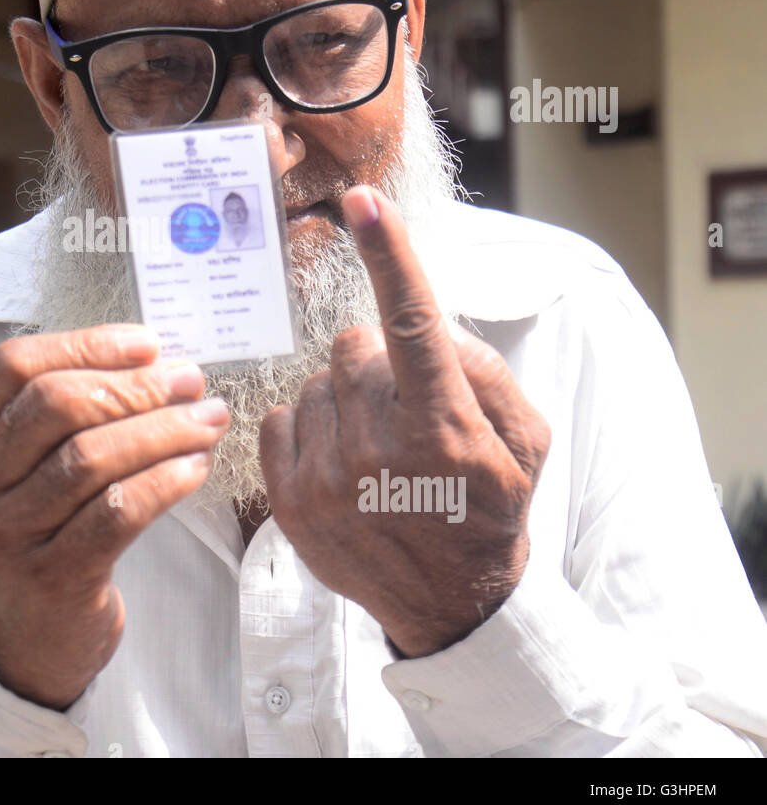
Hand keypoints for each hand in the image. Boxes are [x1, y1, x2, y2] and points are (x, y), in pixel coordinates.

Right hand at [0, 325, 228, 710]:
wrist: (23, 635)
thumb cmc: (34, 530)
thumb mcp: (16, 468)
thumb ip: (56, 413)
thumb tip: (148, 359)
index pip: (14, 366)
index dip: (85, 345)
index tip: (147, 345)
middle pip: (56, 405)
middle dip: (135, 386)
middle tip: (189, 383)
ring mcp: (5, 534)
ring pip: (91, 457)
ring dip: (162, 430)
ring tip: (207, 421)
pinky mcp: (51, 576)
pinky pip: (118, 512)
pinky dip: (164, 481)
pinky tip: (194, 467)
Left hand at [260, 186, 551, 657]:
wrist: (452, 604)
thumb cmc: (490, 508)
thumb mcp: (525, 438)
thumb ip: (481, 367)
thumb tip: (424, 323)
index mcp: (444, 428)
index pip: (412, 323)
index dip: (389, 254)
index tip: (364, 201)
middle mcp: (380, 452)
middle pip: (352, 348)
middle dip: (378, 365)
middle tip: (404, 412)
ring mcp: (327, 480)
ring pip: (315, 383)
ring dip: (343, 400)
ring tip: (376, 449)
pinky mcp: (288, 501)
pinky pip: (280, 419)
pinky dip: (308, 429)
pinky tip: (340, 464)